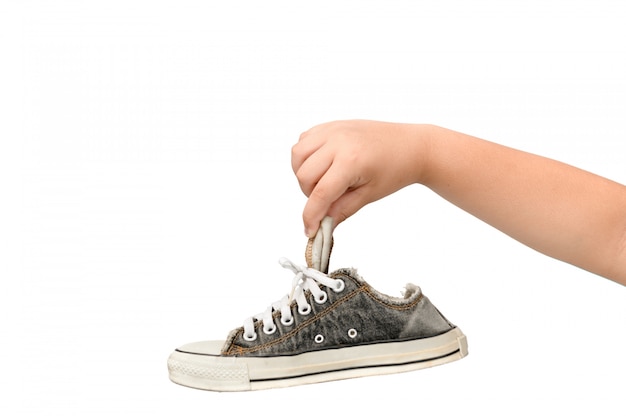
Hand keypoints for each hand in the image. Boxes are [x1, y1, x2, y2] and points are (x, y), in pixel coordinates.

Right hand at [291, 120, 428, 236]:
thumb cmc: (395, 169)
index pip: (320, 194)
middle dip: (310, 194)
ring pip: (297, 155)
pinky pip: (304, 140)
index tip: (309, 229)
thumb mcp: (369, 195)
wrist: (411, 146)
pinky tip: (322, 164)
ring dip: (303, 173)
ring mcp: (333, 130)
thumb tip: (321, 225)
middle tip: (328, 200)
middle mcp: (338, 141)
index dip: (311, 216)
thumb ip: (341, 210)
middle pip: (304, 175)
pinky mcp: (331, 125)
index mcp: (351, 160)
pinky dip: (306, 155)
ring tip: (323, 181)